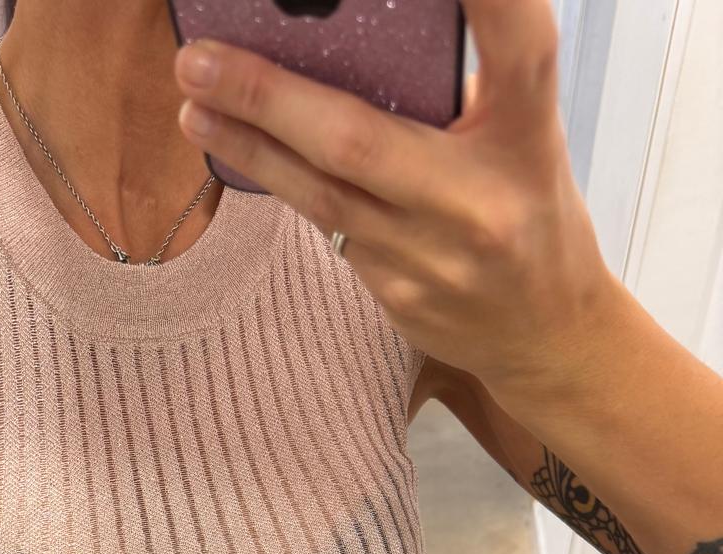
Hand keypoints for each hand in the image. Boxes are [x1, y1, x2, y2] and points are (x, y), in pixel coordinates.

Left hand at [172, 0, 617, 398]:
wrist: (546, 332)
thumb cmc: (528, 209)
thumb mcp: (523, 135)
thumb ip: (458, 88)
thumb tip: (356, 30)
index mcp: (528, 136)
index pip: (517, 48)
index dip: (486, 0)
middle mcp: (481, 199)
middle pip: (359, 140)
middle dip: (267, 98)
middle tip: (199, 61)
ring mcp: (435, 257)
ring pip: (322, 196)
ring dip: (250, 148)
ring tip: (194, 105)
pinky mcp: (399, 296)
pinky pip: (327, 230)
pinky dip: (283, 185)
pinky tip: (240, 153)